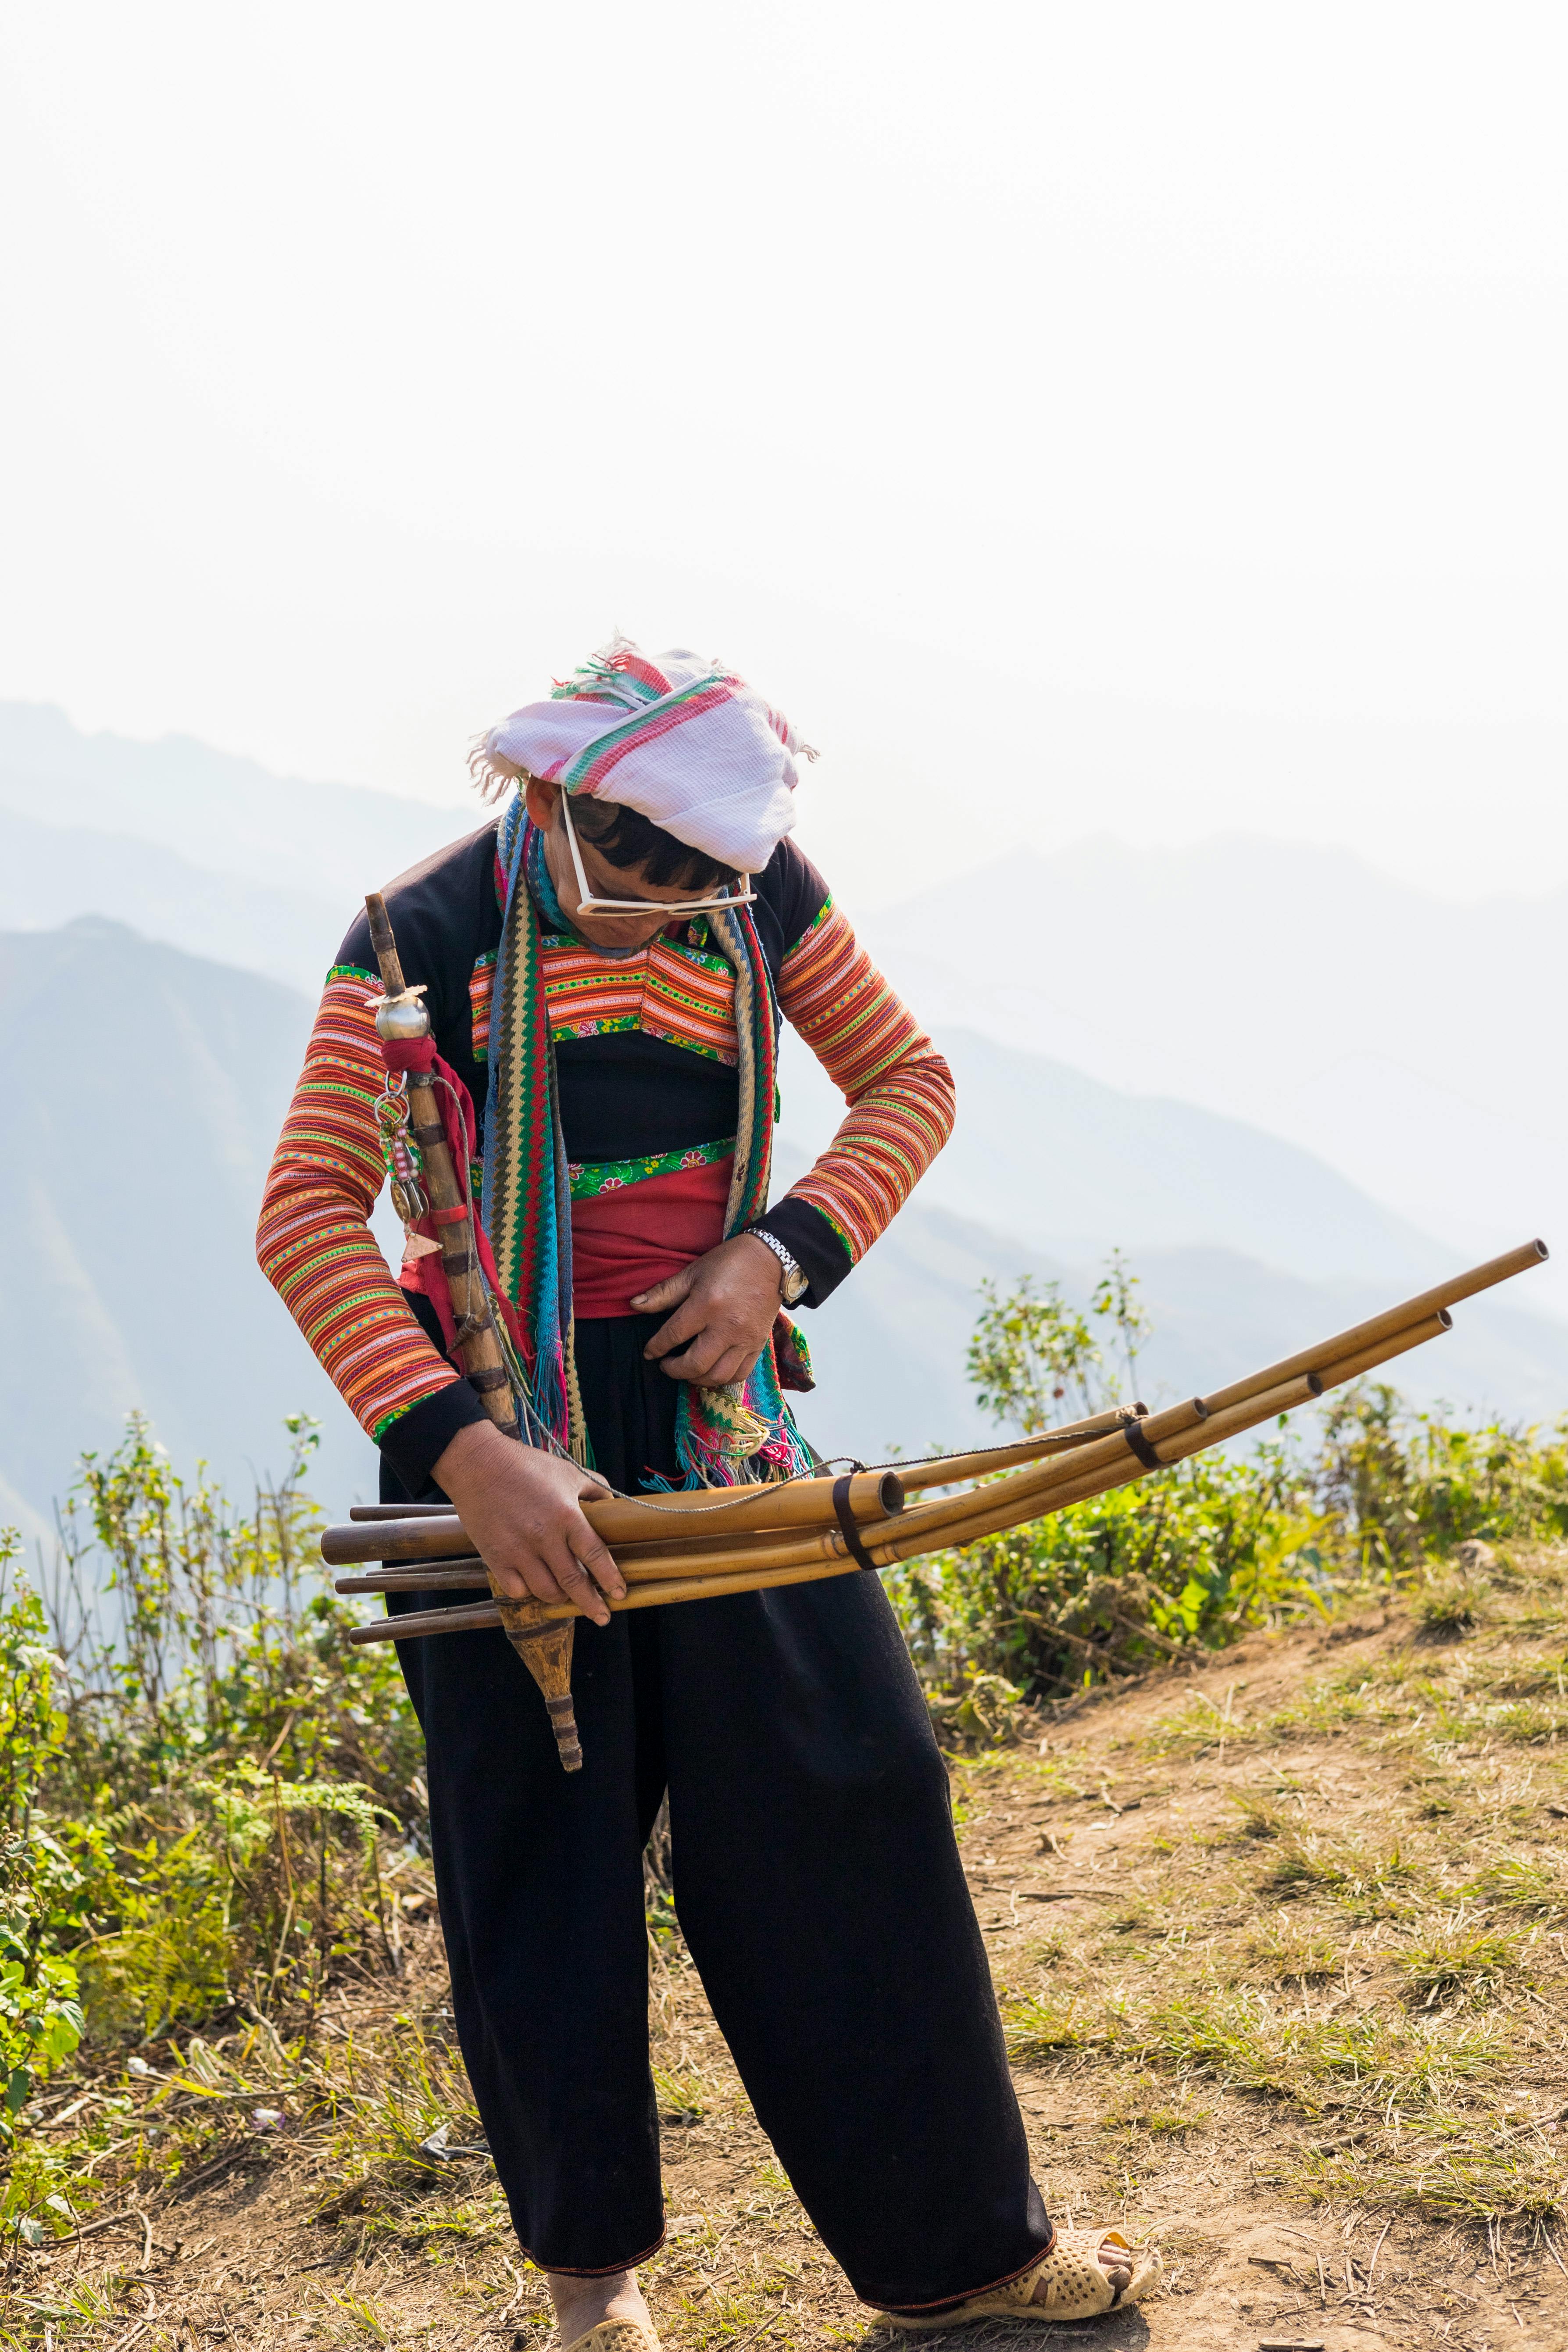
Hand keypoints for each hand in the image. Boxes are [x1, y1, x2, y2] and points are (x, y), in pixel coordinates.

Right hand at [430, 1420, 624, 1625]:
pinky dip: (528, 1592)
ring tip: (567, 1597)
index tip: (620, 1594)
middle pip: (573, 1582)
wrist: (478, 1464)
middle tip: (603, 1617)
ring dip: (560, 1598)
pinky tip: (534, 1586)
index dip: (610, 1578)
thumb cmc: (526, 1465)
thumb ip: (594, 1489)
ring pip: (546, 1591)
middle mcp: (544, 1537)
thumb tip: (613, 1505)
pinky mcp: (496, 1558)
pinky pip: (517, 1590)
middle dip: (591, 1604)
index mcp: (566, 1515)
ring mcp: (518, 1550)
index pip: (595, 1556)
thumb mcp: (567, 1471)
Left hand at [633, 1235, 783, 1384]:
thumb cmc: (728, 1263)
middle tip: (666, 1365)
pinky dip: (722, 1379)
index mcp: (707, 1304)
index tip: (649, 1352)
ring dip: (697, 1379)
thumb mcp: (692, 1272)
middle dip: (674, 1370)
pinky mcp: (759, 1344)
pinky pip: (739, 1374)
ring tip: (687, 1371)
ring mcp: (746, 1339)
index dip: (656, 1348)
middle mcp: (727, 1326)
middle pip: (695, 1364)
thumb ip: (663, 1292)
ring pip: (718, 1376)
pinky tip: (710, 1371)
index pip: (673, 1335)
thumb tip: (634, 1305)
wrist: (771, 1259)